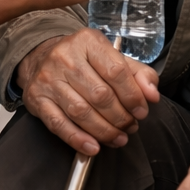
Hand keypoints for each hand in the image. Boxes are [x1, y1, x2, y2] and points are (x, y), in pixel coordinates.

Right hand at [17, 28, 160, 155]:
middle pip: (100, 95)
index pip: (116, 71)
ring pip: (81, 112)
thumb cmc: (83, 59)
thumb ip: (137, 73)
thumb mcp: (112, 56)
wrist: (40, 56)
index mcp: (88, 42)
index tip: (142, 111)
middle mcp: (65, 58)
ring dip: (104, 131)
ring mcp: (48, 79)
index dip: (133, 96)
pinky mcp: (37, 99)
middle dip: (121, 117)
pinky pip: (59, 124)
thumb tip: (152, 95)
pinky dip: (78, 139)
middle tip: (131, 127)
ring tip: (119, 138)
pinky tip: (94, 147)